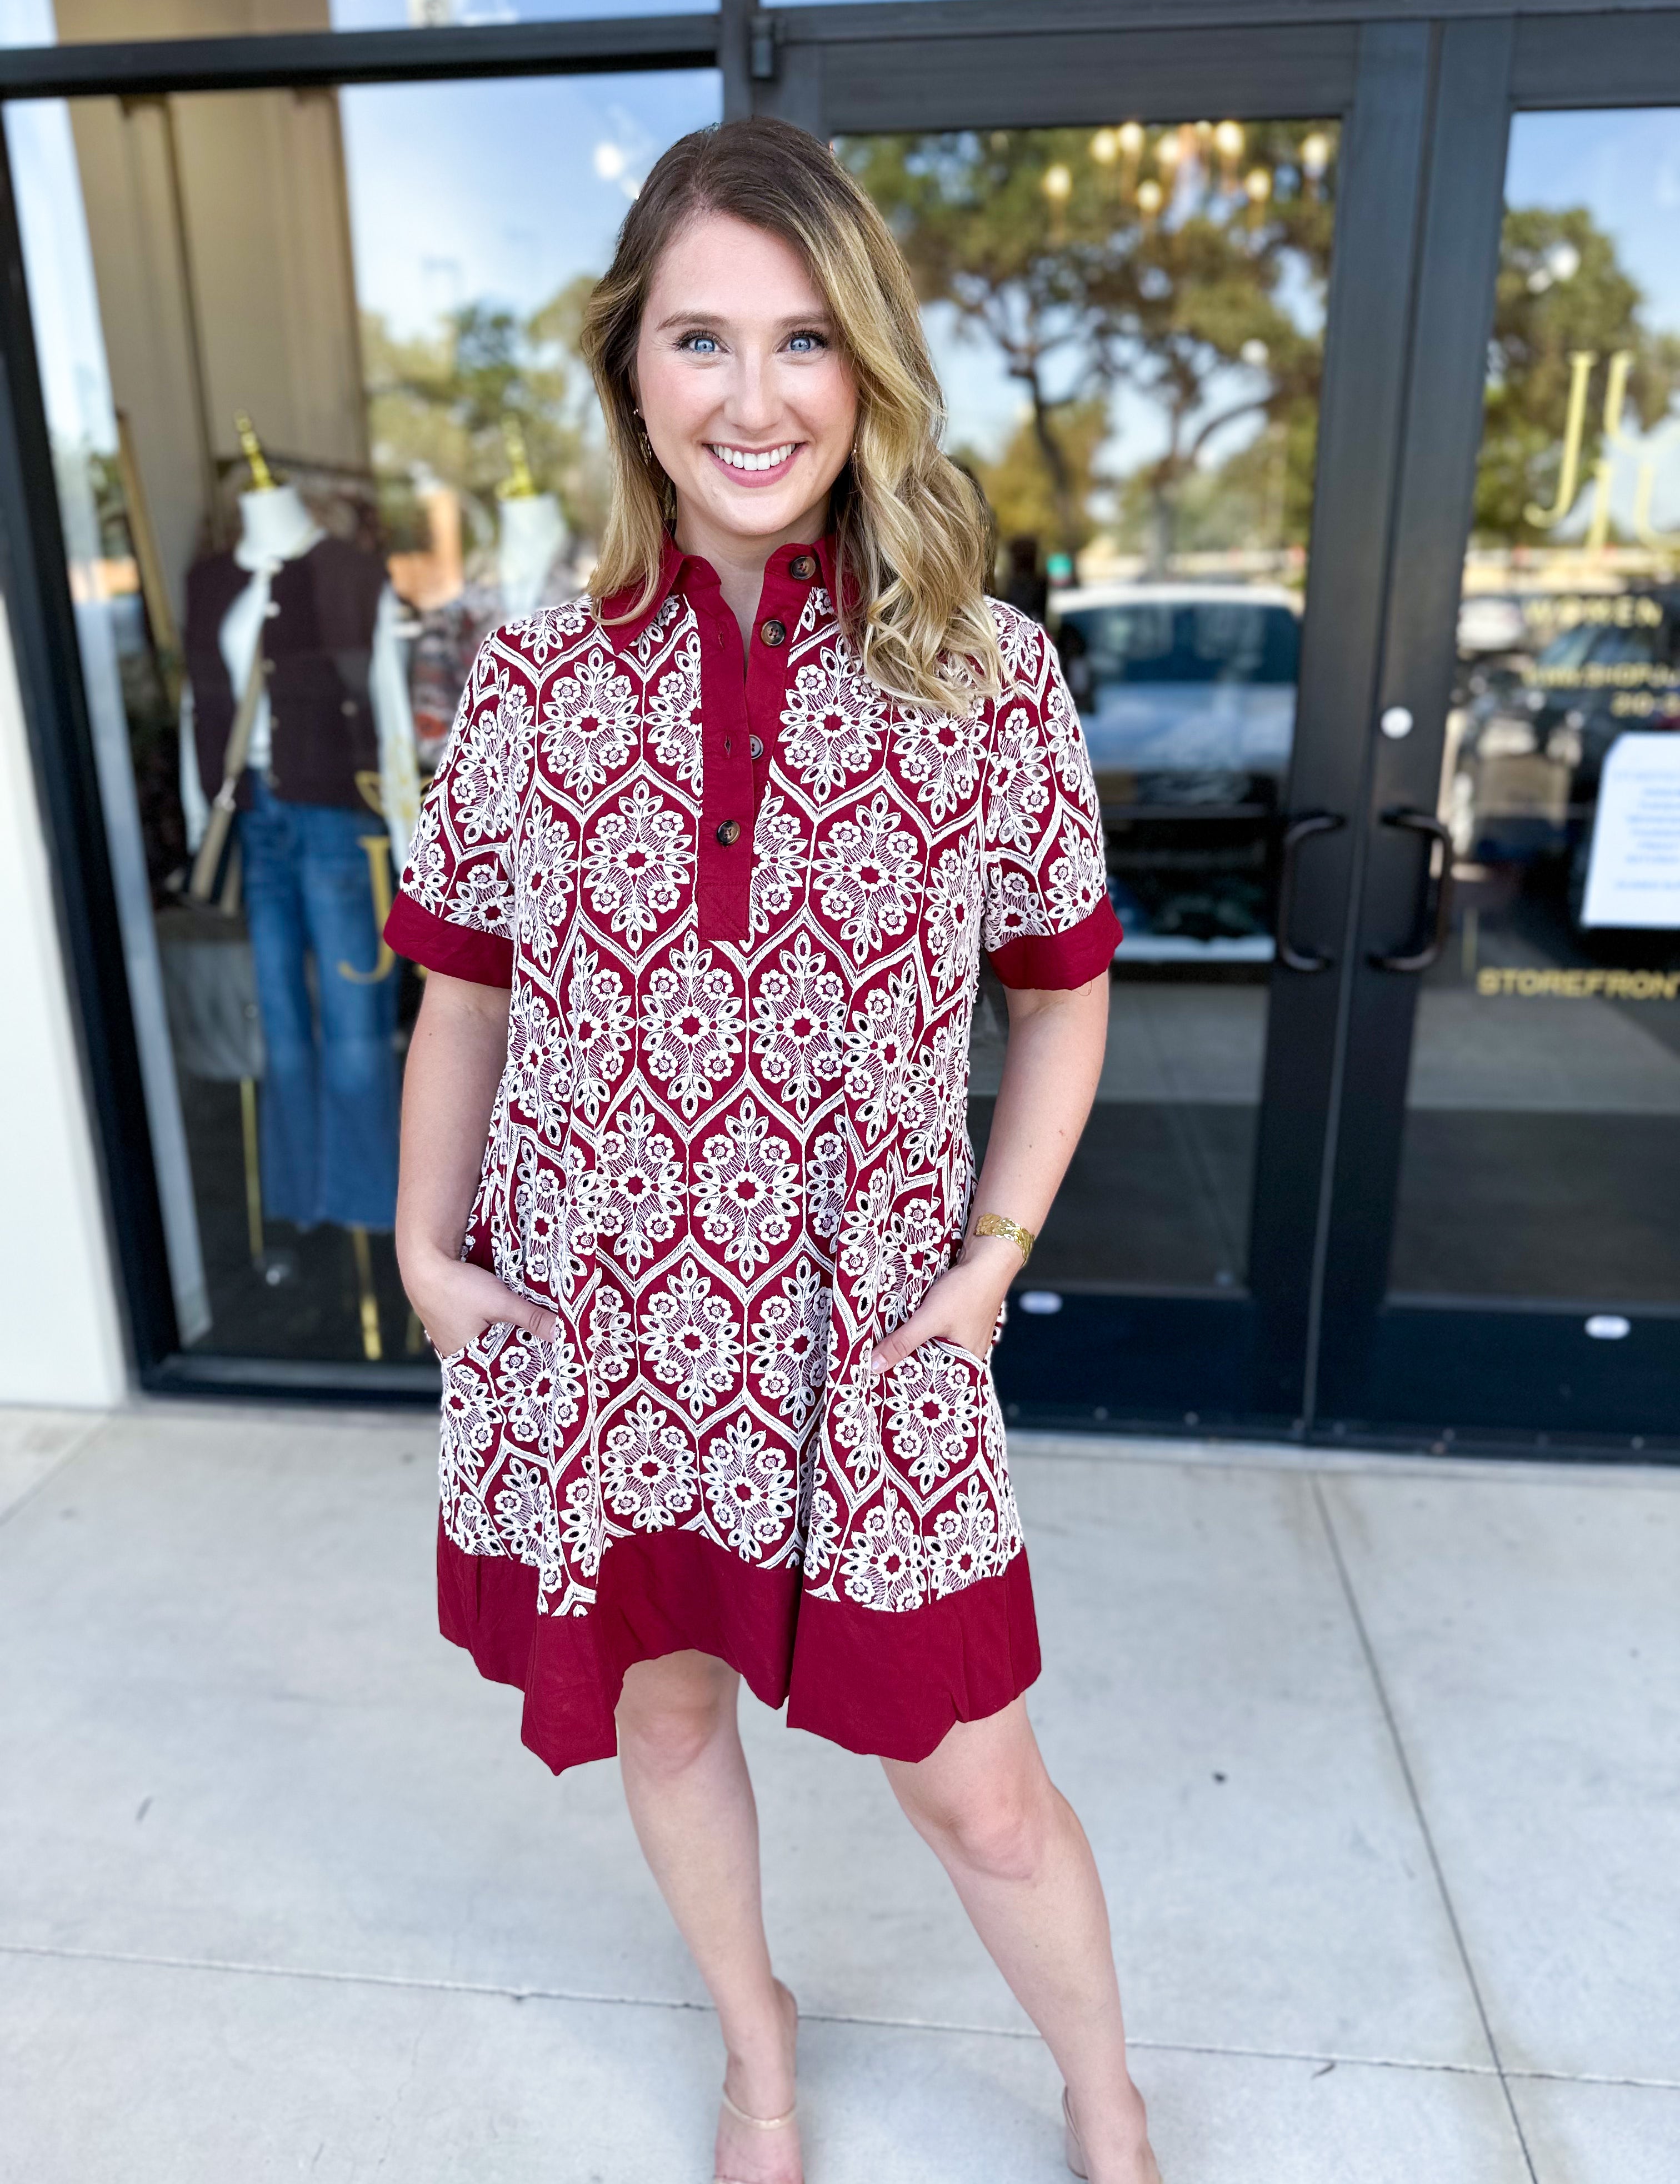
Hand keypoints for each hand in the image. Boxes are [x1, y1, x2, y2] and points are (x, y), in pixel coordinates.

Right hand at [401, 1247, 557, 1360]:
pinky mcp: (450, 1317)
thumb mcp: (500, 1303)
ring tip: (528, 1331)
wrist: (424, 1261)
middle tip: (543, 1345)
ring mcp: (450, 1334)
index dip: (521, 1366)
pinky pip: (476, 1327)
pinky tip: (504, 1317)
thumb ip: (531, 1318)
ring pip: (485, 1339)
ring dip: (502, 1334)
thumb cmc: (458, 1288)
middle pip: (493, 1356)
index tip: (546, 1362)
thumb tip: (560, 1334)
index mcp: (466, 1357)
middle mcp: (456, 1350)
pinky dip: (490, 1323)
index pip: (501, 1371)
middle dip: (515, 1349)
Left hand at [868, 1233, 1020, 1373]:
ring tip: (889, 1348)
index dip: (910, 1385)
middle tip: (880, 1368)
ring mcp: (965, 1333)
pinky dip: (923, 1329)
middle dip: (909, 1364)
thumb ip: (902, 1343)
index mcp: (966, 1361)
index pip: (934, 1384)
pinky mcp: (960, 1317)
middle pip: (932, 1365)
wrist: (987, 1257)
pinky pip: (937, 1331)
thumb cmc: (965, 1291)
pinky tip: (907, 1325)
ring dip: (915, 1344)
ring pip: (933, 1346)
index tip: (885, 1385)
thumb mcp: (928, 1319)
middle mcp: (968, 1351)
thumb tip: (873, 1366)